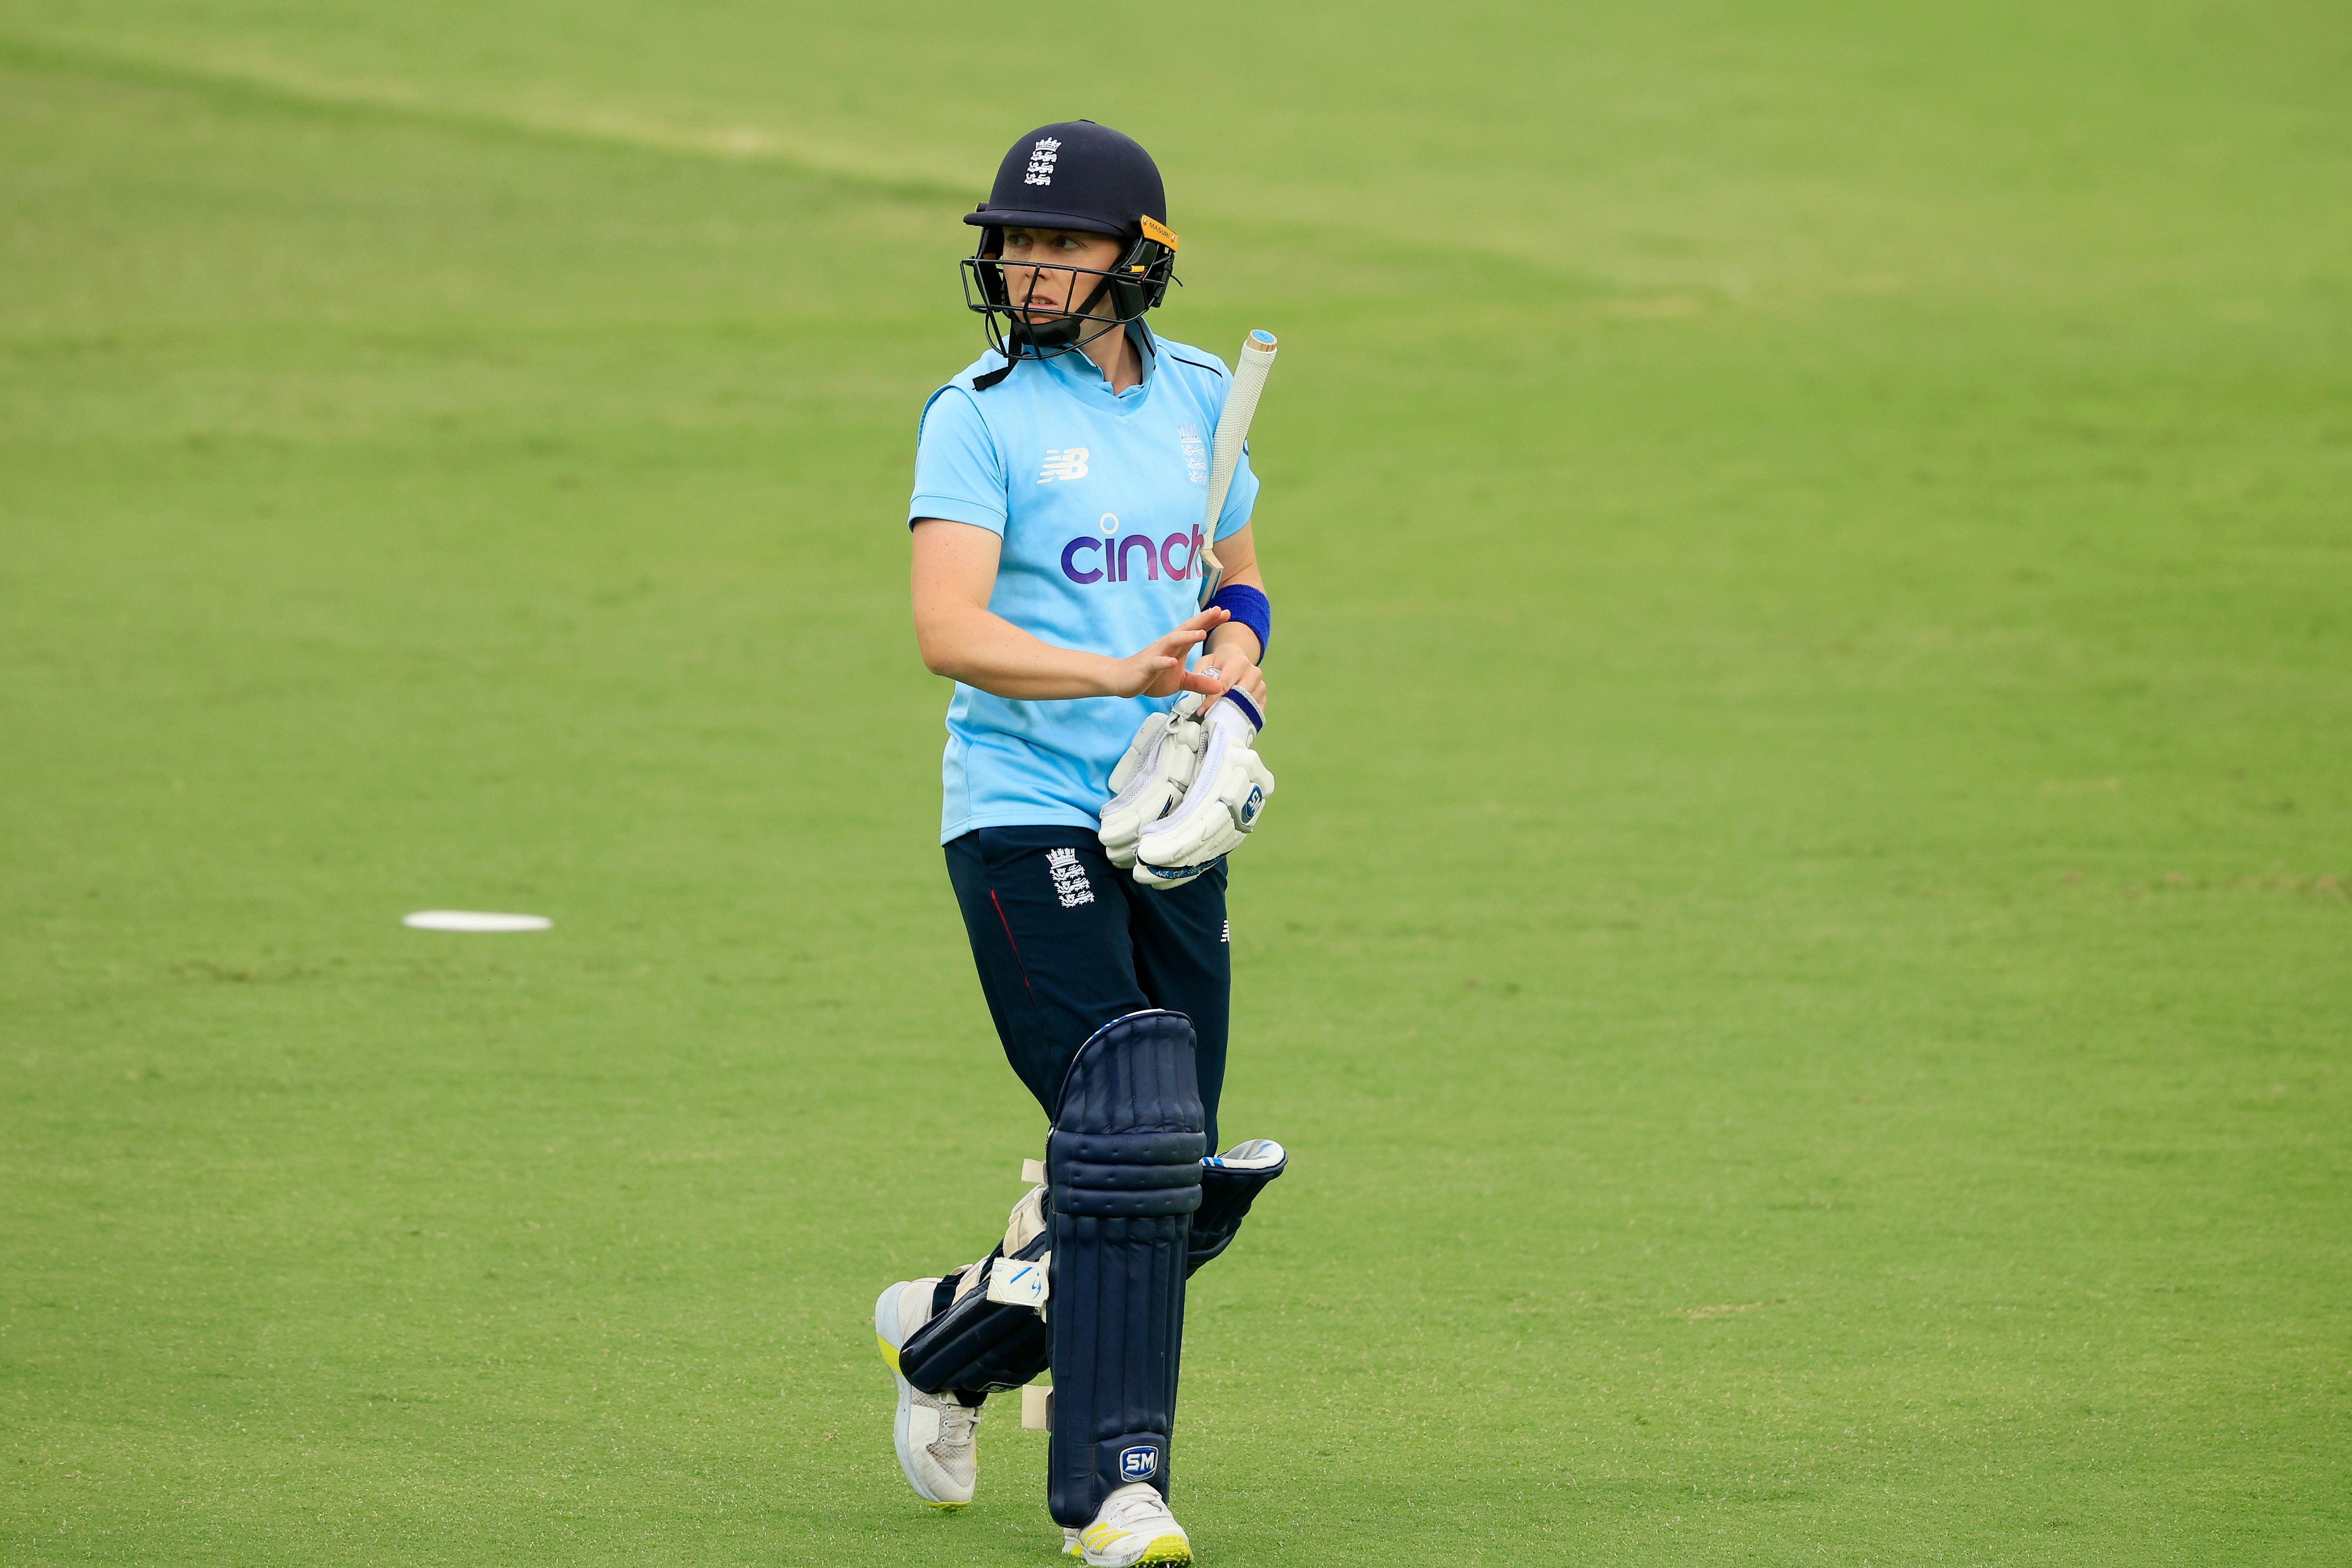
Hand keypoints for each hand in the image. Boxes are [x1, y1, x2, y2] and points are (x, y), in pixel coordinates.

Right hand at [1106, 608, 1235, 698]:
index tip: (1226, 613)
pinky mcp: (1146, 667)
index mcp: (1177, 647)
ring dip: (1186, 637)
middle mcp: (1168, 646)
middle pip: (1187, 629)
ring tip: (1201, 633)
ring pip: (1172, 642)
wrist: (1123, 679)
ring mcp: (1157, 655)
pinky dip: (1163, 661)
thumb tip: (1219, 687)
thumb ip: (1199, 682)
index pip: (1195, 630)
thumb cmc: (1151, 677)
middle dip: (1203, 620)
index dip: (1210, 622)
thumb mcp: (1180, 681)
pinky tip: (1172, 661)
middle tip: (1219, 610)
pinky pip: (1156, 663)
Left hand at [1189, 650, 1268, 717]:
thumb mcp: (1206, 662)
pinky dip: (1243, 716)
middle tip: (1210, 717)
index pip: (1224, 685)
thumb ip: (1199, 673)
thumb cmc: (1219, 663)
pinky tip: (1231, 719)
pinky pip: (1255, 711)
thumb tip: (1193, 690)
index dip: (1212, 700)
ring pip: (1247, 705)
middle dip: (1223, 707)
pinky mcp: (1263, 696)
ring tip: (1219, 718)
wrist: (1236, 660)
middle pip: (1239, 697)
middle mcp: (1254, 673)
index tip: (1201, 711)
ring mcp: (1261, 685)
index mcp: (1239, 662)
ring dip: (1232, 713)